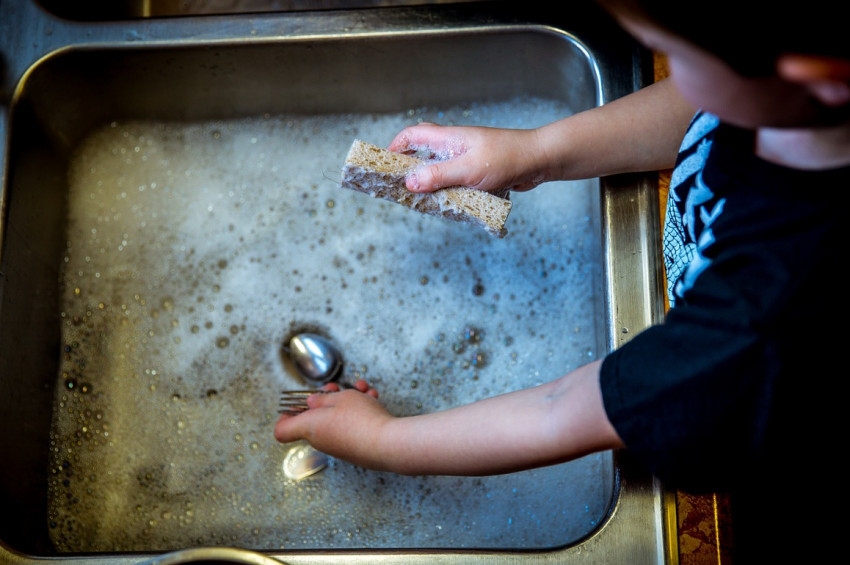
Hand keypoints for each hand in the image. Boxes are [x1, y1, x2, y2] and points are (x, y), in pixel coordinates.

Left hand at [273, 379, 393, 470]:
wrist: (387, 443)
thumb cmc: (360, 420)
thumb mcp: (340, 397)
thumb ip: (322, 398)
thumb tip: (312, 403)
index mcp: (309, 427)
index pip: (282, 430)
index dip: (285, 416)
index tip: (295, 403)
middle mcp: (321, 440)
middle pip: (314, 418)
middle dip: (327, 398)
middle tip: (336, 388)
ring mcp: (339, 445)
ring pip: (337, 418)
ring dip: (349, 401)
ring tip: (362, 389)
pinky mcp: (355, 448)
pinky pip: (351, 426)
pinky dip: (360, 412)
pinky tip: (372, 399)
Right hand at [388, 122, 548, 192]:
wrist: (539, 161)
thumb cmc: (507, 158)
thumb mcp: (468, 169)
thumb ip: (438, 176)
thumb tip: (409, 182)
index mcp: (449, 139)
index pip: (413, 135)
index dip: (395, 147)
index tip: (384, 165)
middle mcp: (455, 147)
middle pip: (422, 154)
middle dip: (408, 170)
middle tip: (399, 189)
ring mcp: (466, 160)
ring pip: (438, 171)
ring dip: (429, 185)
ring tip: (420, 202)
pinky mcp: (476, 174)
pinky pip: (454, 183)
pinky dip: (447, 193)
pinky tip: (446, 206)